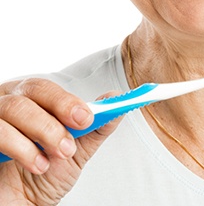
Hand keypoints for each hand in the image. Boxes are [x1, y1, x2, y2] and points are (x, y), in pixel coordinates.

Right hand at [0, 78, 121, 204]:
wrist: (22, 205)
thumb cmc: (46, 173)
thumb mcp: (78, 148)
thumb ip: (96, 125)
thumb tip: (115, 99)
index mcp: (31, 100)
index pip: (46, 87)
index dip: (67, 100)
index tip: (87, 117)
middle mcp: (8, 103)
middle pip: (30, 89)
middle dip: (58, 110)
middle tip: (72, 137)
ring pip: (13, 108)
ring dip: (43, 131)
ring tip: (59, 154)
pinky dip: (21, 148)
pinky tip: (37, 165)